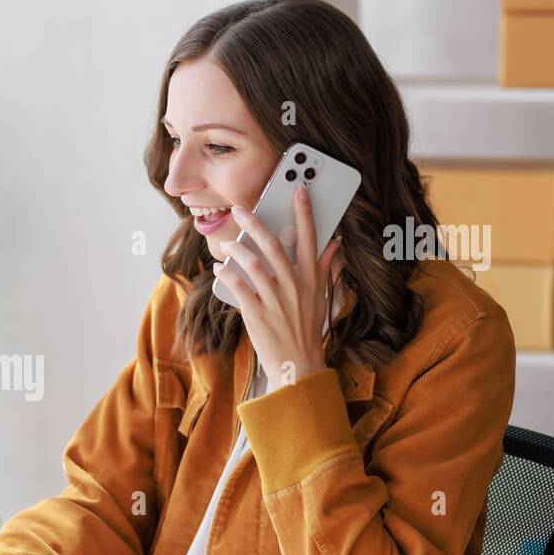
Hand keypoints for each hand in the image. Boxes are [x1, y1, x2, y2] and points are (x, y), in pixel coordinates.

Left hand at [211, 185, 341, 386]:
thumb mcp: (320, 298)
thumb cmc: (307, 329)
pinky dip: (227, 275)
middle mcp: (294, 286)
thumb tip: (334, 243)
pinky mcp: (257, 314)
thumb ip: (324, 268)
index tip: (297, 190)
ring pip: (253, 264)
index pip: (309, 238)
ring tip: (227, 243)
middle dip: (255, 223)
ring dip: (237, 249)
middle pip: (273, 245)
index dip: (304, 212)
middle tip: (240, 209)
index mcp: (310, 279)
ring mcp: (275, 300)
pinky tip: (220, 268)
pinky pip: (238, 288)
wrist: (297, 364)